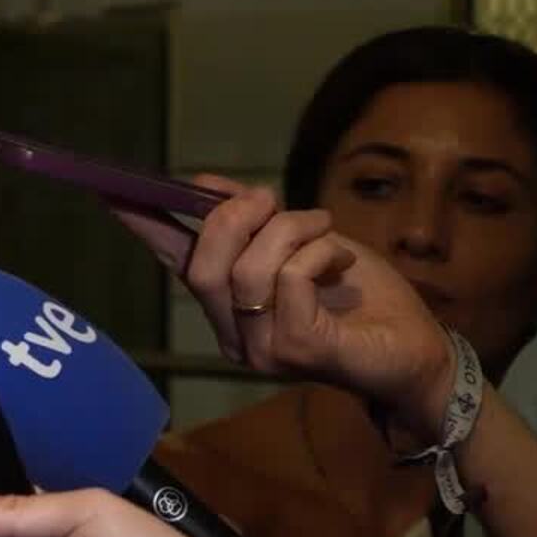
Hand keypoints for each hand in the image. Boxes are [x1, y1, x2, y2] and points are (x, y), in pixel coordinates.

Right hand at [109, 177, 453, 438]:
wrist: (419, 352)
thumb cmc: (363, 299)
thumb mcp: (304, 242)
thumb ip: (257, 220)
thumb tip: (205, 184)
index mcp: (228, 310)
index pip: (178, 263)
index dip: (147, 226)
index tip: (116, 193)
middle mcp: (234, 335)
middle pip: (203, 266)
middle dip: (234, 218)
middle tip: (271, 198)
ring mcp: (261, 347)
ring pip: (246, 270)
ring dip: (289, 230)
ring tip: (321, 226)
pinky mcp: (296, 349)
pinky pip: (287, 281)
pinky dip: (314, 253)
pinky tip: (339, 260)